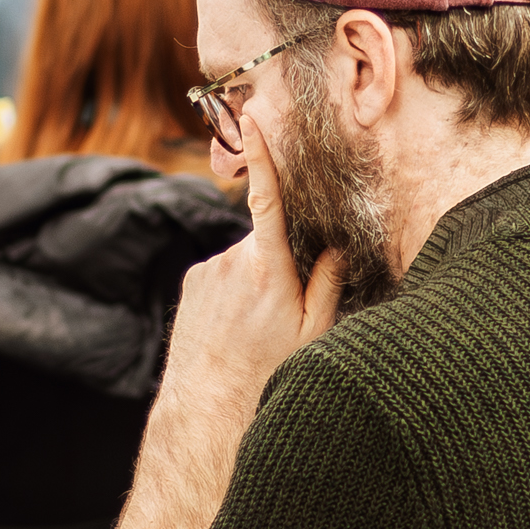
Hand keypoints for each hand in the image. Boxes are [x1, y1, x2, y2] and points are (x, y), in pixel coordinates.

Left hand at [163, 137, 345, 419]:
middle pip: (268, 239)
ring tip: (255, 327)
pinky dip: (234, 290)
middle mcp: (233, 261)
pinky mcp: (191, 280)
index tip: (255, 120)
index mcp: (269, 270)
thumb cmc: (269, 373)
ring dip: (255, 280)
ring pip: (245, 258)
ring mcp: (207, 269)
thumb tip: (338, 245)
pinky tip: (235, 326)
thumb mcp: (315, 333)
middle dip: (281, 260)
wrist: (206, 407)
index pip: (268, 200)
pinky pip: (223, 273)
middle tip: (285, 310)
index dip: (263, 157)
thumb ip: (329, 282)